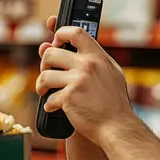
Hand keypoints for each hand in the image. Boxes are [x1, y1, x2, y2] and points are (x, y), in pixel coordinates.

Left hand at [35, 16, 134, 146]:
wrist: (118, 126)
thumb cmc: (114, 103)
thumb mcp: (111, 74)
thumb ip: (91, 60)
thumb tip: (58, 48)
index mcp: (98, 57)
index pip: (75, 32)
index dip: (60, 33)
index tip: (56, 42)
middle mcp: (88, 65)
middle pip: (51, 53)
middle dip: (44, 64)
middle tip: (48, 73)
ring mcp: (78, 81)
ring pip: (45, 75)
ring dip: (41, 85)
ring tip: (45, 91)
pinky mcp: (69, 97)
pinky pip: (49, 97)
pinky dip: (50, 105)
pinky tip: (55, 108)